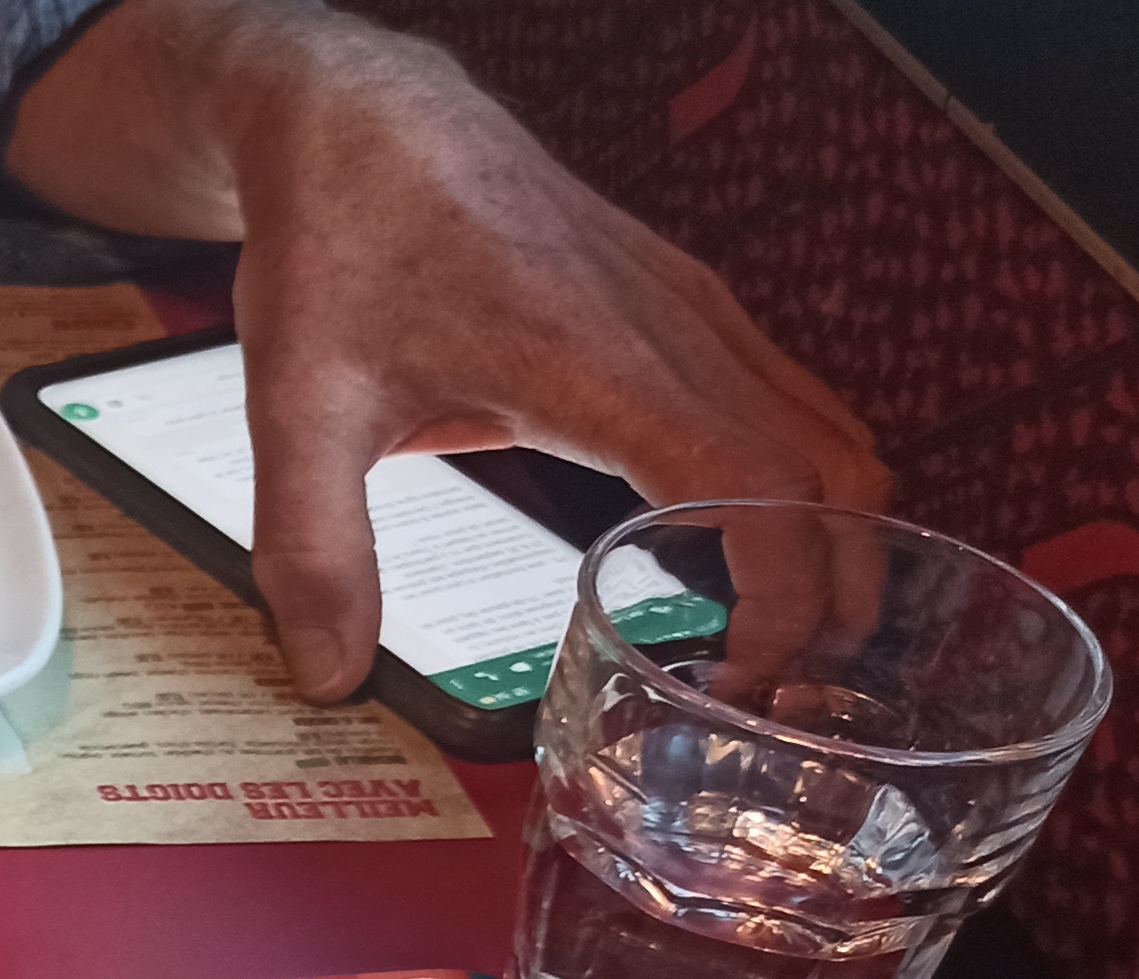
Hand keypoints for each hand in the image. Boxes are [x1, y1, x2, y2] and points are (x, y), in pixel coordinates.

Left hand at [6, 1, 887, 700]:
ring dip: (833, 534)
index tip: (758, 683)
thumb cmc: (341, 242)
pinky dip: (801, 479)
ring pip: (825, 430)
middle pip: (829, 473)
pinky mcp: (681, 303)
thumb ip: (313, 546)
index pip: (762, 492)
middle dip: (837, 591)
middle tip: (789, 698)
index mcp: (604, 363)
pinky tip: (748, 544)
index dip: (788, 599)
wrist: (361, 120)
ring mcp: (691, 310)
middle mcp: (677, 331)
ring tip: (788, 641)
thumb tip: (329, 676)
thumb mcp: (301, 403)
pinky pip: (785, 396)